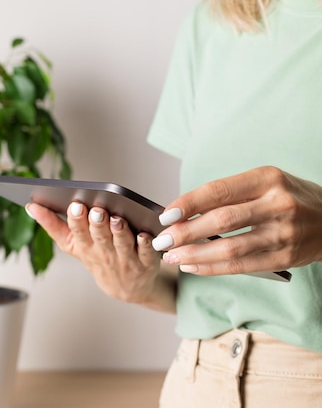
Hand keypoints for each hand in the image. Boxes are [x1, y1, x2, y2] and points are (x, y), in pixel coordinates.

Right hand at [26, 201, 173, 310]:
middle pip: (99, 237)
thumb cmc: (98, 258)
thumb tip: (31, 206)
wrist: (127, 288)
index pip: (77, 233)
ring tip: (117, 219)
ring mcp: (125, 260)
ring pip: (121, 244)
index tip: (74, 205)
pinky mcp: (146, 263)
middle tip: (95, 210)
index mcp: (84, 247)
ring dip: (119, 232)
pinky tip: (144, 234)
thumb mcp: (72, 246)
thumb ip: (53, 225)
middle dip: (96, 224)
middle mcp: (104, 254)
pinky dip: (146, 244)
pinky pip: (146, 253)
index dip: (76, 220)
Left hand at [152, 166, 321, 275]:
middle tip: (161, 241)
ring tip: (171, 257)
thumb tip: (181, 212)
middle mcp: (278, 204)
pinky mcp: (285, 258)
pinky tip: (192, 267)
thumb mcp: (263, 183)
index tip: (164, 215)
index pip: (218, 191)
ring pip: (230, 248)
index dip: (188, 204)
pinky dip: (212, 268)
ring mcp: (284, 233)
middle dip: (185, 233)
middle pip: (222, 221)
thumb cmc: (286, 196)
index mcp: (267, 179)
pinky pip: (242, 266)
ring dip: (194, 255)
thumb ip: (228, 194)